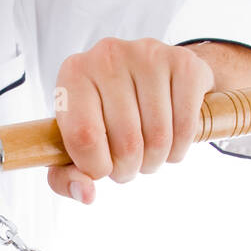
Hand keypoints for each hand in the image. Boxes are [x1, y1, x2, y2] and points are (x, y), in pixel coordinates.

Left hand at [46, 37, 215, 202]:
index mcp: (74, 74)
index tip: (101, 167)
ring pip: (158, 139)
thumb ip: (65, 177)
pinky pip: (186, 127)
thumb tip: (86, 195)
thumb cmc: (103, 114)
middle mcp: (108, 56)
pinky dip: (179, 149)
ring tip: (146, 152)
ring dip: (154, 161)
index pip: (84, 137)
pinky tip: (169, 141)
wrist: (146, 76)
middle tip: (127, 162)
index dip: (96, 167)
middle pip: (126, 143)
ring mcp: (148, 55)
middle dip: (128, 169)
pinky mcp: (184, 63)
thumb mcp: (74, 143)